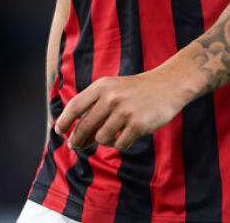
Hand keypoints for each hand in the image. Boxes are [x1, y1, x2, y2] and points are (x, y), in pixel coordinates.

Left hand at [53, 68, 187, 151]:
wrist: (170, 84)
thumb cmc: (138, 90)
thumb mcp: (115, 90)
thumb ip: (95, 109)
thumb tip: (76, 139)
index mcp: (103, 86)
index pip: (75, 106)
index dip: (64, 121)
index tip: (59, 131)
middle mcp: (112, 97)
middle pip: (84, 126)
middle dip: (78, 139)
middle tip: (76, 146)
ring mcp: (125, 111)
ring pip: (102, 138)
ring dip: (106, 140)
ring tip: (114, 134)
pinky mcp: (138, 124)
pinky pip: (119, 144)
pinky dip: (121, 143)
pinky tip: (128, 136)